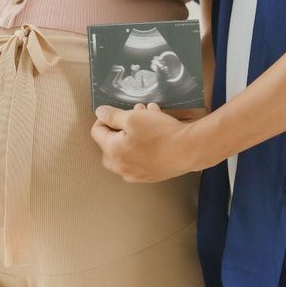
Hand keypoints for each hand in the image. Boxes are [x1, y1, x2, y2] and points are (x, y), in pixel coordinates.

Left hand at [90, 103, 213, 182]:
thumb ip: (112, 115)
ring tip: (149, 117)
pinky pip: (141, 157)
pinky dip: (144, 145)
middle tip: (133, 115)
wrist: (188, 150)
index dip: (104, 117)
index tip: (117, 111)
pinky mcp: (150, 175)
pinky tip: (157, 131)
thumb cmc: (160, 134)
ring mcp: (136, 174)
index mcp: (112, 152)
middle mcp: (121, 167)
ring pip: (128, 149)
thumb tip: (100, 113)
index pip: (96, 132)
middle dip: (120, 126)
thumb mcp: (132, 117)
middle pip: (110, 143)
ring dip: (134, 132)